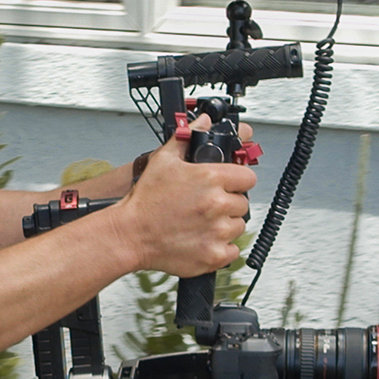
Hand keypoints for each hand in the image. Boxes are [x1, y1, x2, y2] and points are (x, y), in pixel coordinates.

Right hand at [116, 114, 256, 277]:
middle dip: (228, 203)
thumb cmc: (145, 201)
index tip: (229, 185)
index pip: (248, 177)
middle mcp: (217, 204)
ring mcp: (217, 232)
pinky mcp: (214, 255)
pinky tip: (203, 240)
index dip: (238, 180)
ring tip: (201, 223)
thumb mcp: (163, 160)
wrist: (130, 235)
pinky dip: (221, 248)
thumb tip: (202, 122)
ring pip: (238, 226)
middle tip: (206, 206)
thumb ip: (186, 137)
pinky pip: (232, 250)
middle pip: (243, 203)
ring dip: (225, 225)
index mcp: (211, 179)